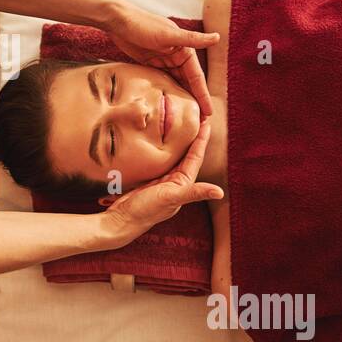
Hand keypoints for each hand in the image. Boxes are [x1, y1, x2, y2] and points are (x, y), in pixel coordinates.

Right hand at [95, 120, 224, 249]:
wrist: (121, 221)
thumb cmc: (146, 210)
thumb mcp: (171, 198)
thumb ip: (194, 193)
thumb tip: (220, 193)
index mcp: (182, 184)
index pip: (195, 158)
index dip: (201, 141)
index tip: (207, 123)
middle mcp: (174, 182)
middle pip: (186, 156)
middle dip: (192, 139)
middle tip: (197, 119)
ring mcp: (161, 182)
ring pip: (173, 158)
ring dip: (178, 144)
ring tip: (181, 127)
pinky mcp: (148, 181)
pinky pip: (159, 162)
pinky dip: (161, 151)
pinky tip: (158, 144)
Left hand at [106, 3, 218, 116]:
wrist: (118, 21)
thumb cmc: (143, 25)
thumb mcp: (168, 34)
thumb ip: (192, 39)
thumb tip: (217, 37)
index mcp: (185, 50)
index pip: (197, 77)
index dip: (203, 95)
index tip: (209, 113)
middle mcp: (177, 56)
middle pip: (188, 83)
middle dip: (193, 101)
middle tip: (198, 122)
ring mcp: (164, 60)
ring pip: (175, 84)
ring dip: (180, 99)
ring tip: (185, 119)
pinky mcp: (151, 63)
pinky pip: (161, 82)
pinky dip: (166, 93)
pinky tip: (166, 106)